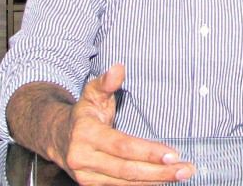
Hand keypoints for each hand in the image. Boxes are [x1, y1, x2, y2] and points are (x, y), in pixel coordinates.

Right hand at [50, 64, 195, 184]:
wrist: (57, 137)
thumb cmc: (82, 113)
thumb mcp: (91, 93)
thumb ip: (106, 82)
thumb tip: (119, 68)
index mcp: (85, 134)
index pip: (122, 146)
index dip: (148, 151)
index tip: (173, 154)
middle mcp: (83, 159)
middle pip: (127, 170)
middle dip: (159, 172)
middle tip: (185, 169)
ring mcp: (87, 176)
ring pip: (126, 183)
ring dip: (156, 180)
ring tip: (181, 174)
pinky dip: (144, 184)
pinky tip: (162, 179)